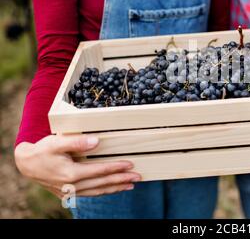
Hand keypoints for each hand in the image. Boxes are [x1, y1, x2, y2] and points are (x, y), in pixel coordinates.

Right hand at [15, 135, 140, 197]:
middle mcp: (72, 186)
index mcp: (71, 173)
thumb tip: (96, 142)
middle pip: (102, 183)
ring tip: (130, 185)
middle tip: (137, 177)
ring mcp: (70, 191)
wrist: (26, 164)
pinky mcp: (69, 193)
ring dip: (115, 188)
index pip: (100, 171)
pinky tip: (112, 188)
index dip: (116, 167)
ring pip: (98, 191)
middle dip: (121, 180)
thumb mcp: (57, 142)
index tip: (130, 164)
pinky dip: (103, 191)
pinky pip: (90, 193)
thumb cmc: (43, 150)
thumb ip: (77, 142)